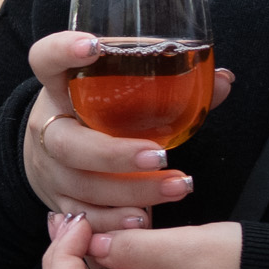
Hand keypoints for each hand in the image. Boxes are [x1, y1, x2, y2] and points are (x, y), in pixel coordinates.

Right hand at [16, 28, 225, 228]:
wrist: (53, 153)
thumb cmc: (95, 114)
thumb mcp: (117, 94)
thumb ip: (168, 86)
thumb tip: (222, 81)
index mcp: (59, 88)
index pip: (46, 59)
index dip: (63, 51)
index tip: (93, 46)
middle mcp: (47, 127)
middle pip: (66, 142)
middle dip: (113, 154)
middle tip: (159, 156)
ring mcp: (48, 167)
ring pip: (80, 185)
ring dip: (130, 191)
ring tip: (174, 189)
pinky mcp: (56, 200)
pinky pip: (82, 217)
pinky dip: (112, 222)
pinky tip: (142, 220)